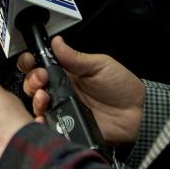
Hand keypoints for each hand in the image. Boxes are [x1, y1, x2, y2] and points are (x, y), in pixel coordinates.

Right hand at [19, 37, 144, 145]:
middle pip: (33, 85)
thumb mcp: (100, 65)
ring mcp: (62, 110)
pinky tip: (43, 117)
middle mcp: (60, 92)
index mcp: (66, 74)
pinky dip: (40, 122)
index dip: (30, 62)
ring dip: (35, 99)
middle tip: (42, 78)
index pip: (40, 65)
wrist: (138, 114)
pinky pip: (48, 126)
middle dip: (31, 79)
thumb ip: (75, 57)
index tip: (31, 60)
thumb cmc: (122, 87)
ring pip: (36, 105)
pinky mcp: (66, 127)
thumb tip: (56, 41)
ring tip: (44, 97)